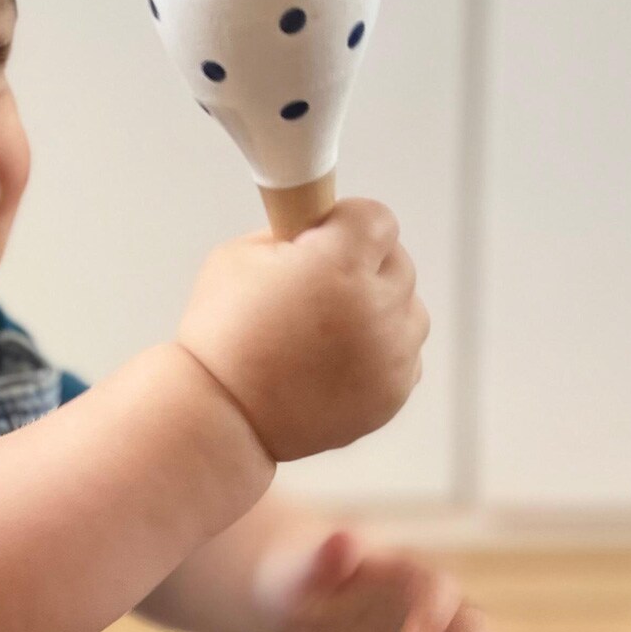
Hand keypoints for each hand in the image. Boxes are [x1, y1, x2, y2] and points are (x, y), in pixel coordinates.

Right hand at [177, 198, 429, 461]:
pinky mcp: (393, 392)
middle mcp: (375, 307)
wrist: (221, 413)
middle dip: (362, 264)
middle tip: (318, 285)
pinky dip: (381, 352)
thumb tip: (321, 227)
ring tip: (330, 326)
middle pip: (398, 261)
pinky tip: (338, 358)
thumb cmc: (222, 332)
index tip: (325, 237)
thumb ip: (292, 231)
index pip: (378, 218)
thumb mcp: (240, 254)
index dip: (347, 222)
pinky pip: (407, 355)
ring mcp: (390, 354)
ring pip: (410, 309)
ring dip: (380, 308)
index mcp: (338, 263)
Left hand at [256, 529, 493, 631]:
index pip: (433, 583)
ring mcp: (430, 627)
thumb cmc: (302, 572)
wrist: (300, 590)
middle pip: (469, 620)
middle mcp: (425, 596)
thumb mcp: (305, 564)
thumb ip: (327, 555)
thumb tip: (344, 536)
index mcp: (399, 568)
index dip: (432, 611)